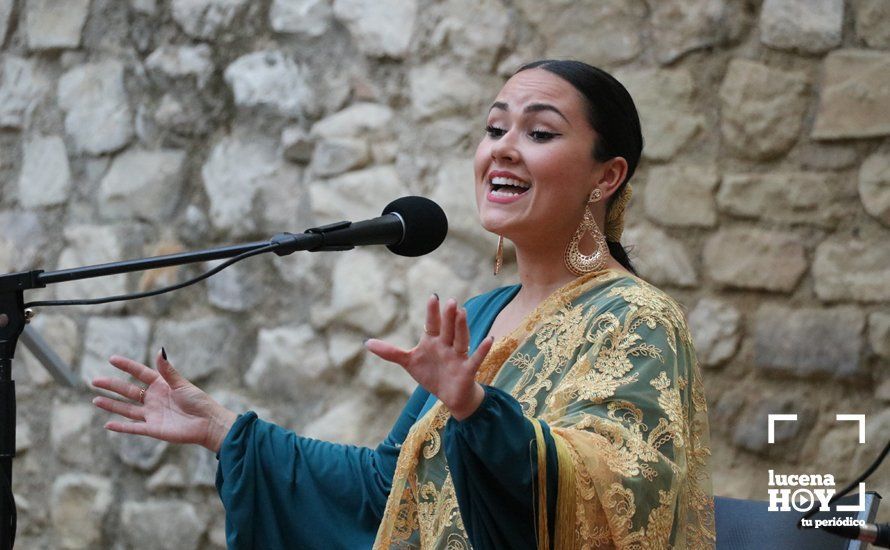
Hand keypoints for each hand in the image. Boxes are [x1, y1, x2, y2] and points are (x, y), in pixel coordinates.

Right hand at [91, 350, 237, 452]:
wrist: (208, 423)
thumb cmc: (198, 401)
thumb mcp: (182, 384)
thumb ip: (167, 371)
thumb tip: (159, 351)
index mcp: (161, 385)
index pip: (140, 373)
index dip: (127, 366)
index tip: (112, 359)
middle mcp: (154, 399)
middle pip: (129, 391)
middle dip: (112, 386)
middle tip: (94, 380)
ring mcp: (152, 414)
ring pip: (127, 409)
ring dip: (111, 405)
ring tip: (95, 399)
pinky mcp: (153, 429)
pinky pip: (133, 427)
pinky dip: (121, 427)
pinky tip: (107, 424)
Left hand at [366, 295, 493, 419]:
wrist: (451, 396)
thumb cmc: (432, 375)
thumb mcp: (409, 362)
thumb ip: (390, 352)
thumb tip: (366, 342)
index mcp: (433, 341)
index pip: (432, 324)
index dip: (432, 312)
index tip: (433, 296)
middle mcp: (447, 346)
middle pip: (447, 329)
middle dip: (448, 316)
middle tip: (450, 301)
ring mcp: (458, 356)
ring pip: (461, 339)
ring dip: (462, 327)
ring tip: (463, 312)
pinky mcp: (467, 370)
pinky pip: (475, 358)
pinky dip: (482, 349)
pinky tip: (489, 339)